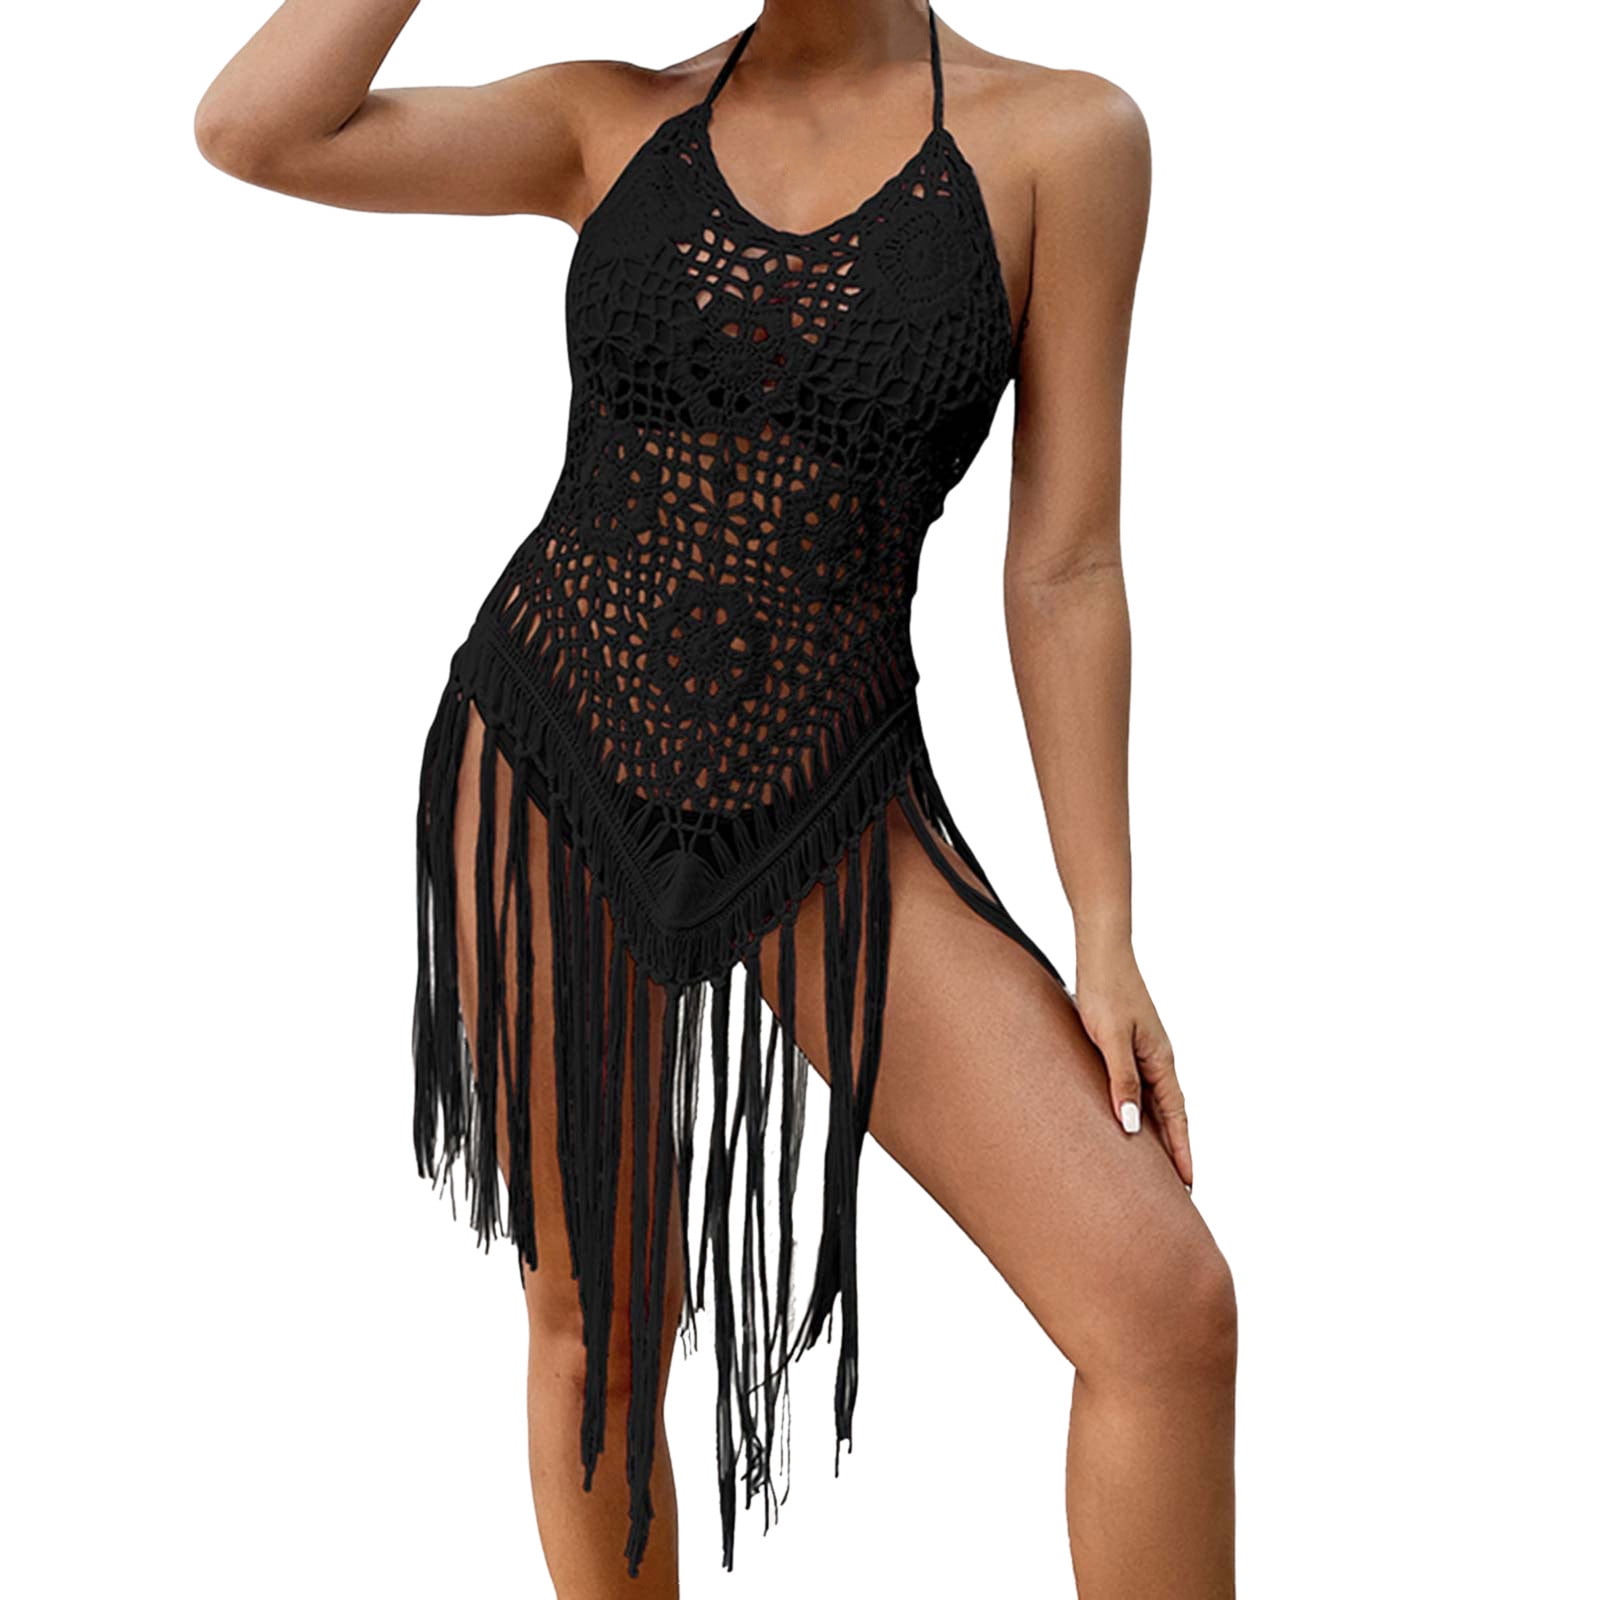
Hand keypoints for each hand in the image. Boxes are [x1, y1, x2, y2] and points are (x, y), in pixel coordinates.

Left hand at [1072, 942, 1191, 1187]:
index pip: (1177, 1117)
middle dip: (1176, 1151)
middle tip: (1178, 1189)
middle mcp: (1158, 1059)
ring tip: (1156, 1167)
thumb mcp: (1111, 1039)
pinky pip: (1141, 1087)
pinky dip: (1142, 1110)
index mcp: (1161, 1061)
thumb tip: (1133, 1126)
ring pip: (1157, 1102)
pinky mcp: (1128, 1044)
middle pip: (1172, 1115)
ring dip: (1160, 1133)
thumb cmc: (1105, 992)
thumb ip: (1122, 1080)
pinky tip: (1130, 1120)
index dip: (1183, 1152)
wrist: (1100, 952)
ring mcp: (1144, 1052)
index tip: (1189, 1186)